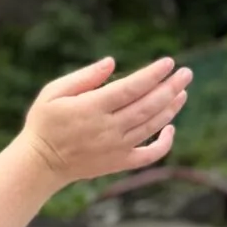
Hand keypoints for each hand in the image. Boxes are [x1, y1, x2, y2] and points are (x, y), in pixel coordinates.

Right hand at [23, 57, 190, 185]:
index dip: (152, 74)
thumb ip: (84, 77)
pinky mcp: (120, 163)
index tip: (169, 62)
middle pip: (148, 105)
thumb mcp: (53, 92)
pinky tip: (171, 127)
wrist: (40, 163)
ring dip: (171, 108)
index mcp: (92, 108)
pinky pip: (150, 155)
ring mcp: (117, 147)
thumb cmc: (45, 122)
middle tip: (187, 73)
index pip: (131, 87)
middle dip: (171, 87)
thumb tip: (112, 62)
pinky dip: (165, 142)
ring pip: (152, 125)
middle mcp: (108, 128)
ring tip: (182, 92)